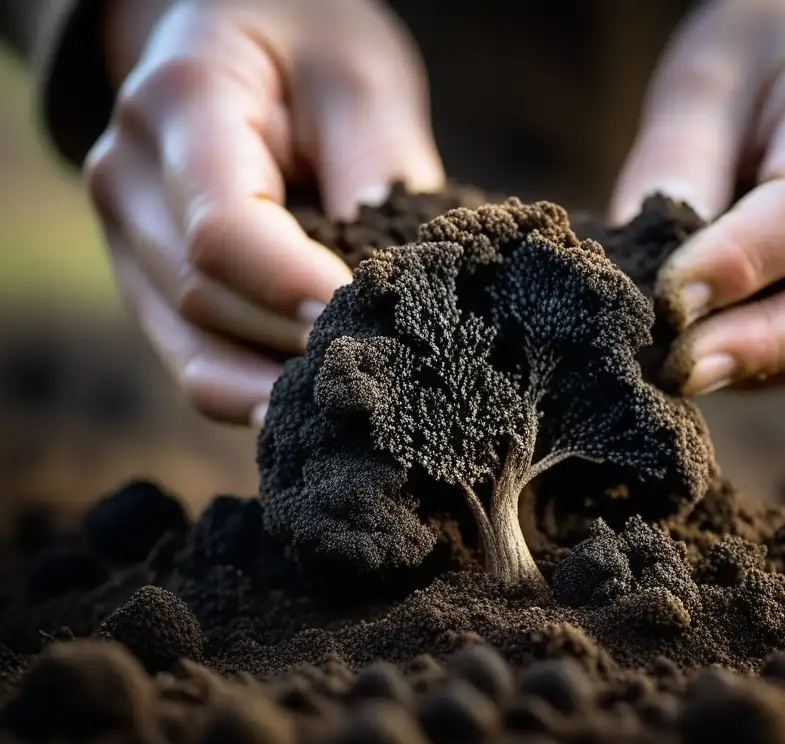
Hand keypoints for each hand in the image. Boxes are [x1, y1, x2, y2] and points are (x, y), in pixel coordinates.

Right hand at [86, 0, 443, 425]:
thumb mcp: (360, 78)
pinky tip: (309, 410)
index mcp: (179, 105)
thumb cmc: (307, 44)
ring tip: (355, 413)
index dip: (292, 290)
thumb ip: (379, 166)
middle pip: (206, 300)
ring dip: (274, 390)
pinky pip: (192, 360)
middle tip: (388, 377)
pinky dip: (251, 394)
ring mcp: (129, 236)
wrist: (236, 29)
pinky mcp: (150, 280)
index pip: (222, 230)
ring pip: (192, 349)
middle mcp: (130, 176)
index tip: (368, 318)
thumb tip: (404, 280)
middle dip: (297, 347)